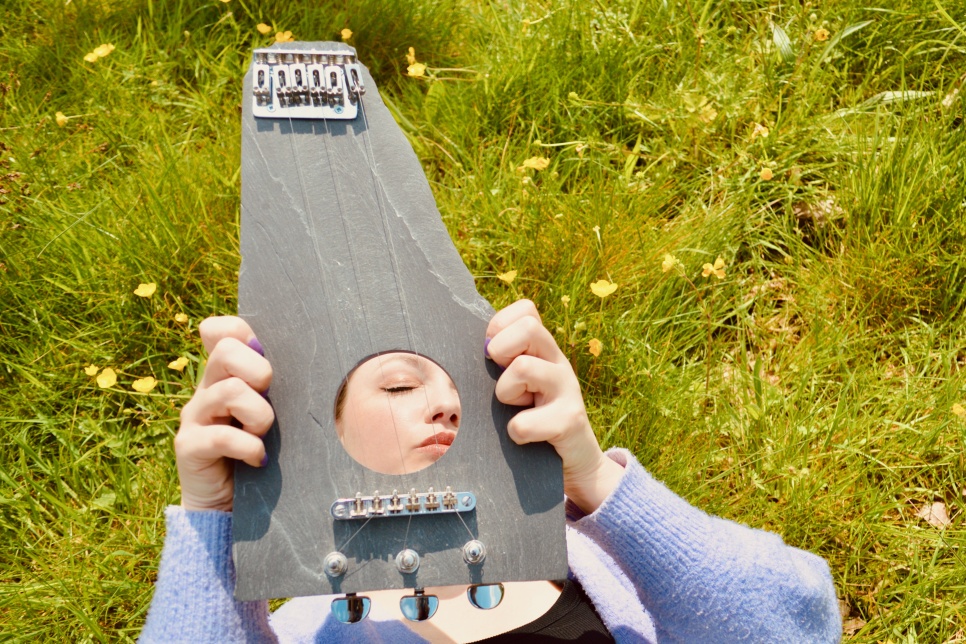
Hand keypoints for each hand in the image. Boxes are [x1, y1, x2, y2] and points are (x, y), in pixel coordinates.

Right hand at [175, 317, 273, 511]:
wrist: (228, 506)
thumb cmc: (261, 454)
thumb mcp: (273, 417)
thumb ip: (281, 390)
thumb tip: (313, 365)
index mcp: (227, 376)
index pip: (222, 331)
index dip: (243, 332)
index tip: (264, 355)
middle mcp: (207, 389)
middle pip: (226, 350)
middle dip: (258, 371)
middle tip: (269, 397)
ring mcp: (195, 416)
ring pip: (228, 391)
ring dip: (259, 415)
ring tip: (264, 436)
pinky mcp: (189, 446)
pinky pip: (220, 436)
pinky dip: (248, 448)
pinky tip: (258, 459)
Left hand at [486, 300, 623, 513]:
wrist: (575, 461)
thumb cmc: (534, 419)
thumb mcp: (519, 386)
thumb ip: (500, 364)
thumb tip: (462, 348)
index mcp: (544, 350)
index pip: (526, 310)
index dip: (500, 326)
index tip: (494, 356)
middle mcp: (558, 363)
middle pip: (529, 327)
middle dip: (502, 351)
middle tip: (502, 378)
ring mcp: (567, 390)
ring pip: (524, 367)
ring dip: (506, 393)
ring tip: (514, 408)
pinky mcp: (570, 422)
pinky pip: (525, 423)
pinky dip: (516, 432)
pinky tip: (523, 436)